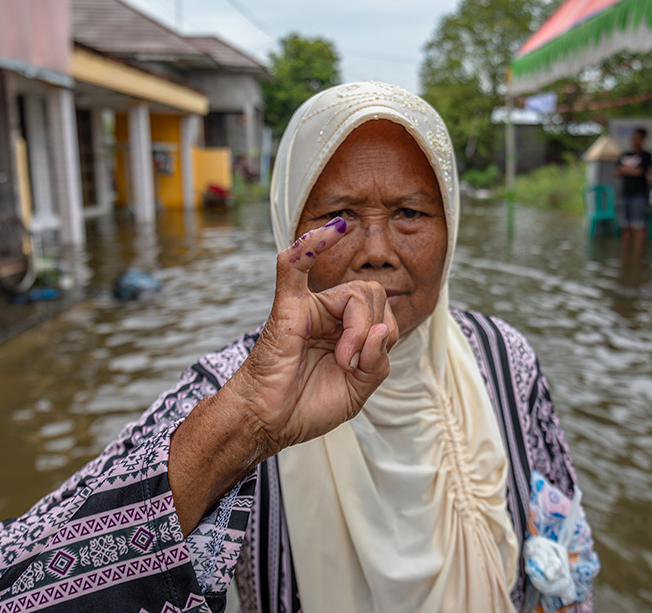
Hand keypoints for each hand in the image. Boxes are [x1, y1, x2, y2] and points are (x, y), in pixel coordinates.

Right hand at [227, 216, 398, 454]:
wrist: (267, 423)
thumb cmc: (305, 407)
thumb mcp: (357, 391)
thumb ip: (378, 362)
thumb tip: (382, 329)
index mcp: (346, 330)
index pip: (384, 313)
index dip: (384, 338)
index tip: (363, 369)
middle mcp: (329, 314)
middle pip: (373, 295)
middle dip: (372, 331)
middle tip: (351, 363)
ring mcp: (309, 307)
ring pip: (356, 293)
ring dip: (359, 330)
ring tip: (341, 359)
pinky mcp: (287, 307)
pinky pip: (296, 265)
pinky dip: (313, 244)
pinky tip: (335, 228)